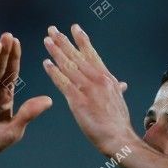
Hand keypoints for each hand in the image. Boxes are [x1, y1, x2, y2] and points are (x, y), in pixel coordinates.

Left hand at [42, 24, 135, 155]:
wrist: (118, 138)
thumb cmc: (119, 123)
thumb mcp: (119, 101)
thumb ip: (116, 90)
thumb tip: (121, 84)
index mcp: (107, 79)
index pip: (92, 55)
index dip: (82, 41)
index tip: (75, 29)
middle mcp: (98, 80)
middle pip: (78, 56)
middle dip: (64, 42)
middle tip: (53, 30)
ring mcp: (88, 89)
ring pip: (69, 66)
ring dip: (56, 52)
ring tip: (47, 41)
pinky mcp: (78, 101)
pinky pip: (63, 83)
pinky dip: (54, 72)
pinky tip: (46, 64)